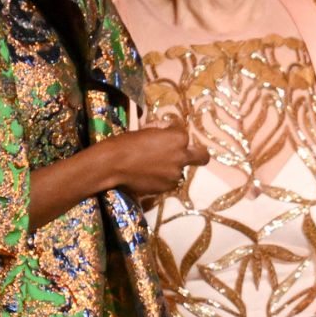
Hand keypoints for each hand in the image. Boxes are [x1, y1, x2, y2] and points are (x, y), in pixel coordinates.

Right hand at [95, 123, 209, 197]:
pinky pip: (170, 181)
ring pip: (181, 170)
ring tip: (153, 166)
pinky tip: (148, 175)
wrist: (113, 164)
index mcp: (179, 138)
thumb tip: (167, 133)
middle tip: (190, 155)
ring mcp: (176, 174)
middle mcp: (182, 156)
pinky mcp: (167, 187)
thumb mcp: (148, 129)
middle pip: (202, 157)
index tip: (164, 135)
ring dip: (172, 167)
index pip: (184, 133)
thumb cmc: (127, 142)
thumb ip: (163, 132)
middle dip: (198, 155)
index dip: (174, 134)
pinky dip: (163, 178)